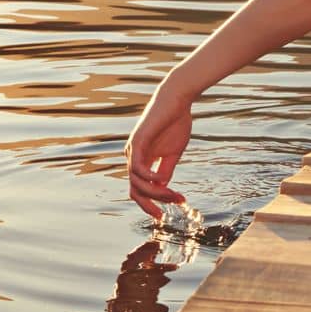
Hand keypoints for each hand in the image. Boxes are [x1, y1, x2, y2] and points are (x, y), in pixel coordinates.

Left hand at [125, 81, 192, 217]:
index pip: (140, 189)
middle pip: (135, 191)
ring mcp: (133, 150)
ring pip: (137, 183)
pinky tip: (161, 181)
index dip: (152, 202)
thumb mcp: (173, 153)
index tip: (167, 210)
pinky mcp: (137, 142)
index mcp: (141, 160)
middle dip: (149, 205)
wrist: (177, 99)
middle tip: (164, 213)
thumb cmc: (176, 122)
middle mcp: (133, 157)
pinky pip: (138, 168)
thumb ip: (166, 170)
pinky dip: (149, 178)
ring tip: (173, 195)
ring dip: (156, 193)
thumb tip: (161, 190)